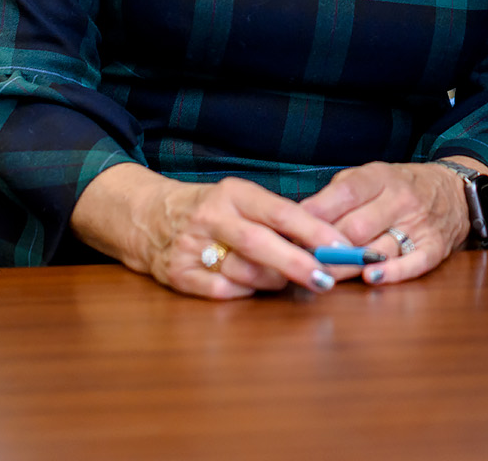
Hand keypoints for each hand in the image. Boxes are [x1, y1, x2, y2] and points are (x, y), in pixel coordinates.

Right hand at [72, 164, 356, 299]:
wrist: (147, 218)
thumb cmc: (210, 210)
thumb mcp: (240, 199)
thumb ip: (276, 218)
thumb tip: (325, 243)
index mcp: (233, 193)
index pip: (280, 211)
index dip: (313, 231)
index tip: (340, 247)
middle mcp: (211, 217)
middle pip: (260, 243)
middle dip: (298, 264)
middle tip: (327, 279)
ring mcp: (191, 247)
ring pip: (243, 271)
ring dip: (274, 281)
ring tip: (290, 281)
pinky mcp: (178, 275)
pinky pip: (221, 292)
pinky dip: (244, 292)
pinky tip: (254, 288)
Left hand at [299, 160, 487, 284]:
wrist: (454, 190)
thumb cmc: (400, 187)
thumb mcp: (370, 177)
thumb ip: (338, 195)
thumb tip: (300, 219)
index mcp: (381, 177)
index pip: (346, 193)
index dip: (317, 213)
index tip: (291, 228)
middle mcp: (401, 199)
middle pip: (357, 226)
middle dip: (326, 246)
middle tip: (299, 260)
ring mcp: (419, 224)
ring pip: (379, 248)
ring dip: (349, 265)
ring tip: (322, 275)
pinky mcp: (435, 247)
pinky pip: (414, 263)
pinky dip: (393, 273)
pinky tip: (371, 278)